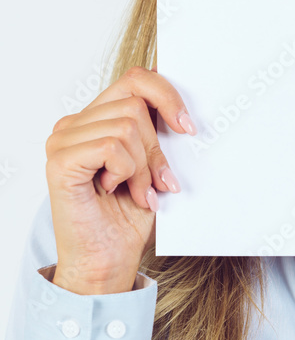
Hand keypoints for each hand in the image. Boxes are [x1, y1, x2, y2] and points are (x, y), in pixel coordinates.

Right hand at [46, 66, 196, 294]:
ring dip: (143, 166)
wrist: (108, 260)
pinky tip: (118, 191)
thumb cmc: (128, 216)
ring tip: (138, 191)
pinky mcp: (60, 160)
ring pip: (127, 126)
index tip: (188, 127)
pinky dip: (126, 172)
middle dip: (157, 147)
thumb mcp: (152, 163)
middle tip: (160, 182)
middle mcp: (74, 124)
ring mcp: (63, 140)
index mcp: (95, 118)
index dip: (167, 96)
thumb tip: (174, 89)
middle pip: (134, 103)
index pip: (135, 79)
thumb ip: (156, 127)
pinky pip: (111, 146)